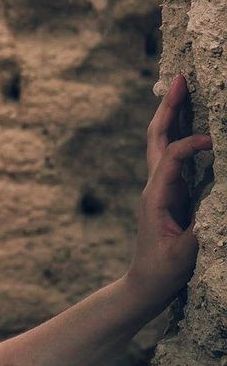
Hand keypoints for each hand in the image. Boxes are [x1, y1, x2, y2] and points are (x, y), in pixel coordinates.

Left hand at [123, 73, 213, 303]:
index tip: (213, 141)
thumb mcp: (188, 251)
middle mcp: (155, 186)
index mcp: (156, 196)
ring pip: (161, 143)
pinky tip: (190, 123)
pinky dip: (180, 134)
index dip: (191, 144)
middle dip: (169, 107)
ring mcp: (161, 189)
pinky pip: (173, 157)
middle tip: (180, 79)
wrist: (146, 286)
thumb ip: (206, 228)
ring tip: (183, 88)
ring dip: (172, 115)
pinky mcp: (170, 194)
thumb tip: (221, 204)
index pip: (171, 158)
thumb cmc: (165, 271)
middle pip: (157, 137)